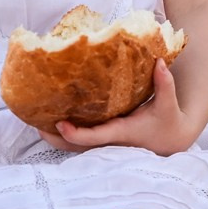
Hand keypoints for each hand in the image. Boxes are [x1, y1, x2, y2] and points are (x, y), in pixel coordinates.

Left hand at [50, 60, 199, 156]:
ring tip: (36, 122)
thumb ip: (164, 83)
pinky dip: (64, 136)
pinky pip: (79, 143)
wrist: (172, 141)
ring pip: (74, 147)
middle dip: (55, 138)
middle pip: (76, 147)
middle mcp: (110, 143)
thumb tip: (159, 61)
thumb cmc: (168, 121)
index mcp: (122, 133)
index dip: (75, 133)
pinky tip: (51, 122)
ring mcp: (105, 146)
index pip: (95, 137)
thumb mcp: (168, 103)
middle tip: (35, 124)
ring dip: (55, 138)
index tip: (59, 123)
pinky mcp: (104, 143)